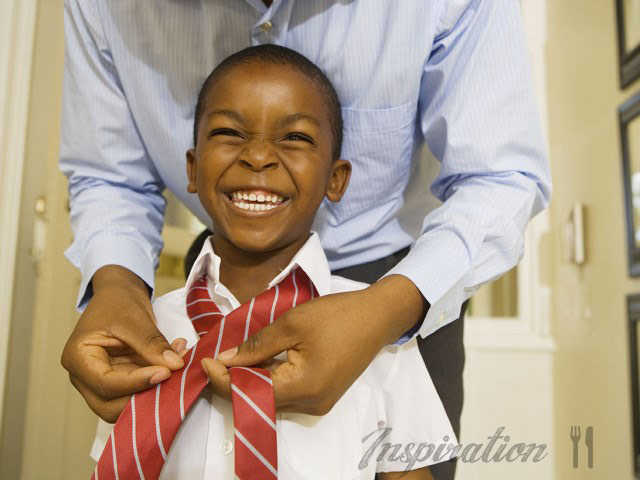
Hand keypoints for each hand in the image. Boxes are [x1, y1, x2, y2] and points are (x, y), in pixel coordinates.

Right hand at [61, 265, 185, 422]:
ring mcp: (102, 380)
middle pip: (110, 405)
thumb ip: (152, 343)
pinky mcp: (120, 379)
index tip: (165, 372)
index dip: (136, 383)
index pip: (105, 384)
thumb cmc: (117, 302)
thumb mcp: (134, 319)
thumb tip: (174, 365)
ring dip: (154, 390)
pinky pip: (138, 390)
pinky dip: (157, 382)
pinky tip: (175, 361)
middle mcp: (85, 376)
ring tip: (178, 364)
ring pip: (126, 403)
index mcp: (78, 359)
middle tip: (173, 378)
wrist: (118, 293)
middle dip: (143, 397)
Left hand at [202, 275, 426, 414]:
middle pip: (259, 400)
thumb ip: (257, 345)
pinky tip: (257, 362)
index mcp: (303, 387)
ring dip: (250, 380)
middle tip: (214, 358)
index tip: (205, 360)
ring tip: (231, 358)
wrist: (378, 316)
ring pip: (272, 398)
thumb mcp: (292, 323)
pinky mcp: (322, 394)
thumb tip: (227, 360)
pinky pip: (287, 392)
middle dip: (232, 382)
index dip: (222, 380)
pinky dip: (268, 379)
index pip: (250, 393)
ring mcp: (318, 401)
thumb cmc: (337, 315)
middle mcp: (310, 403)